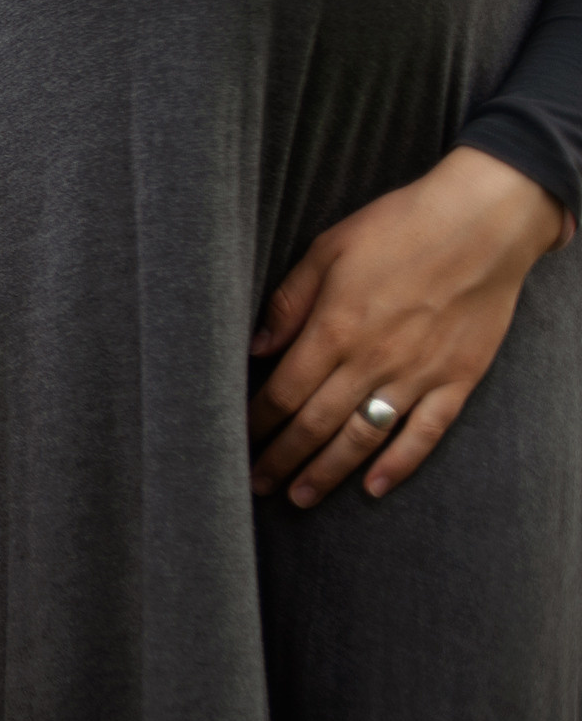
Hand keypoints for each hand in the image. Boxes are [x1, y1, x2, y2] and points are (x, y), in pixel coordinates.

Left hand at [250, 146, 567, 506]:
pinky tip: (373, 488)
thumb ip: (289, 303)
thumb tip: (257, 348)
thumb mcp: (327, 250)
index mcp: (334, 329)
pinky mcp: (456, 380)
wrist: (483, 223)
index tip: (237, 440)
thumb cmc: (399, 227)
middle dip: (282, 458)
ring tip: (300, 496)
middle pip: (315, 424)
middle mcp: (372, 360)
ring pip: (363, 438)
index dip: (257, 422)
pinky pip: (425, 433)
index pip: (283, 392)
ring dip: (328, 472)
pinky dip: (399, 465)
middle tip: (256, 484)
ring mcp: (417, 374)